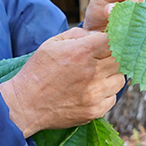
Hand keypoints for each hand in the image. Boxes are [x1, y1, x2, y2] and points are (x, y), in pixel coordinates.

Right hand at [0, 28, 125, 136]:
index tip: (106, 42)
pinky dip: (106, 94)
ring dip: (111, 76)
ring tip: (96, 77)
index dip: (112, 39)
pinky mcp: (95, 110)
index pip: (114, 39)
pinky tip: (91, 92)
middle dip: (112, 57)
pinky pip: (113, 98)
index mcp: (82, 52)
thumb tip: (97, 34)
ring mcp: (95, 93)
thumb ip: (78, 34)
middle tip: (101, 60)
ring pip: (120, 79)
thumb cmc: (38, 71)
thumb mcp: (52, 43)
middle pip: (120, 59)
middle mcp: (92, 72)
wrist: (25, 104)